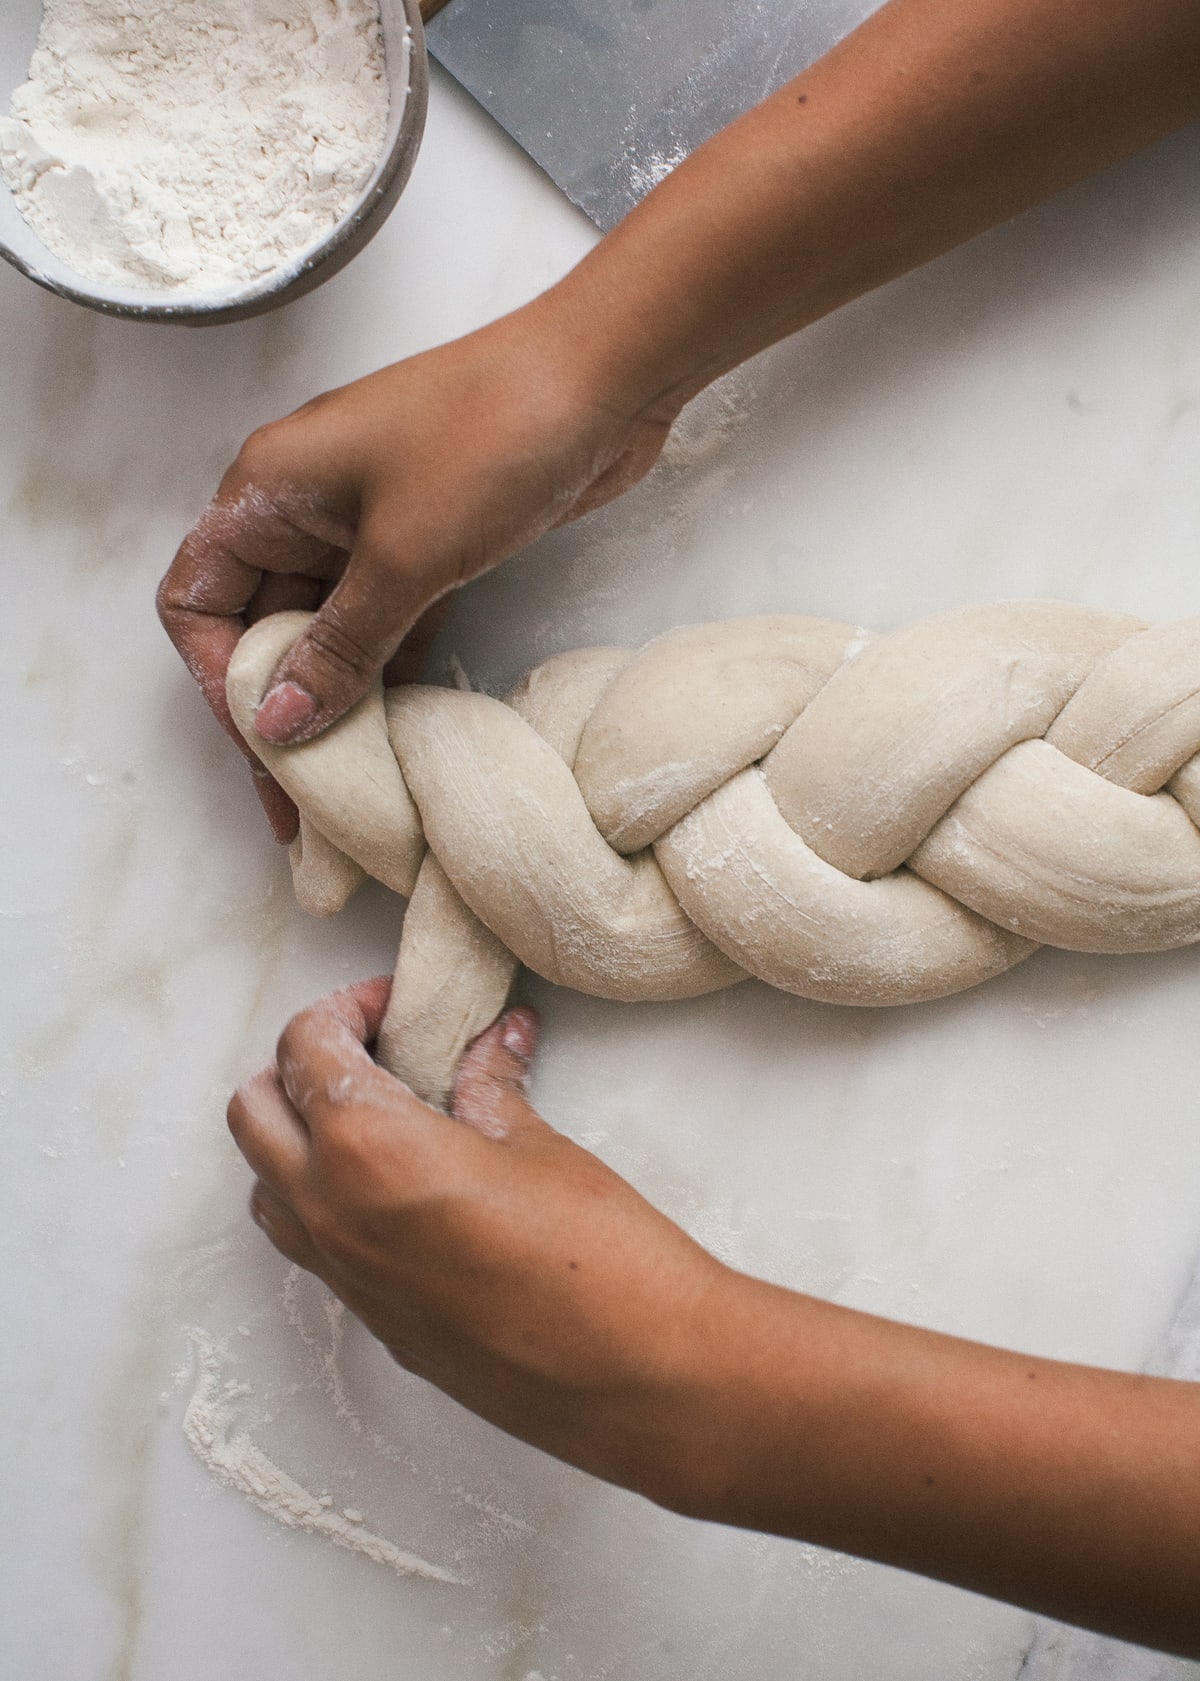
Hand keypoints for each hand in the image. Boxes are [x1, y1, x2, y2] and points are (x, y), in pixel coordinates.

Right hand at [158, 303, 678, 841]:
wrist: (604, 377)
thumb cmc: (492, 438)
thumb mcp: (404, 556)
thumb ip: (338, 647)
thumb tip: (277, 724)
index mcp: (269, 490)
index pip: (197, 600)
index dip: (217, 680)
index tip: (264, 747)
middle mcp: (306, 508)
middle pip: (259, 625)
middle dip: (275, 709)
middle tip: (301, 802)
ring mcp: (369, 526)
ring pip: (325, 632)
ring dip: (333, 703)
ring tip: (348, 790)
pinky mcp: (428, 545)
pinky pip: (384, 625)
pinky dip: (385, 675)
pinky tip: (396, 739)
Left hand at [227, 979, 731, 1503]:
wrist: (635, 1377)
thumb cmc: (598, 1254)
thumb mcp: (539, 1146)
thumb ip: (492, 1086)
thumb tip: (494, 1041)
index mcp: (367, 1148)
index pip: (305, 1047)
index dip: (345, 1008)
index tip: (393, 1005)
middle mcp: (331, 1212)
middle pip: (255, 1110)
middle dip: (300, 1064)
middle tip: (372, 1049)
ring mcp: (344, 1276)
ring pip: (266, 1185)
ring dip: (298, 1137)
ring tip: (376, 1117)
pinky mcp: (372, 1323)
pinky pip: (310, 1245)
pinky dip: (327, 1199)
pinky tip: (403, 1188)